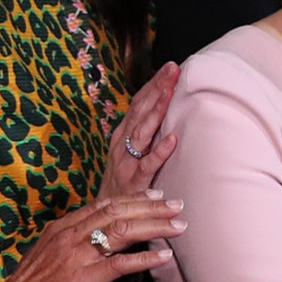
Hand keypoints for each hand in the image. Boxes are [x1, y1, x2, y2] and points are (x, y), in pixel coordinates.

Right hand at [3, 193, 184, 281]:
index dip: (133, 199)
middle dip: (151, 208)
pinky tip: (164, 257)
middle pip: (117, 212)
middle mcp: (70, 236)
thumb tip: (98, 239)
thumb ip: (72, 243)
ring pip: (121, 232)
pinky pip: (118, 265)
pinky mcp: (80, 279)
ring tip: (178, 226)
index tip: (156, 196)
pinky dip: (144, 260)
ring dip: (154, 227)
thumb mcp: (49, 256)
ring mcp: (75, 256)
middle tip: (178, 205)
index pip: (103, 205)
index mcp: (62, 228)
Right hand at [103, 62, 180, 195]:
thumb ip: (146, 132)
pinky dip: (160, 152)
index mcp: (122, 134)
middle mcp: (122, 144)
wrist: (107, 215)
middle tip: (174, 70)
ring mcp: (126, 162)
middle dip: (157, 89)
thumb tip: (166, 109)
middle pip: (140, 111)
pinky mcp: (134, 181)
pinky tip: (173, 140)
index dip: (154, 84)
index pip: (139, 103)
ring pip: (142, 132)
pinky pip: (148, 165)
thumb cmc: (124, 180)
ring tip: (170, 93)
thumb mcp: (131, 152)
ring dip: (157, 112)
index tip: (171, 66)